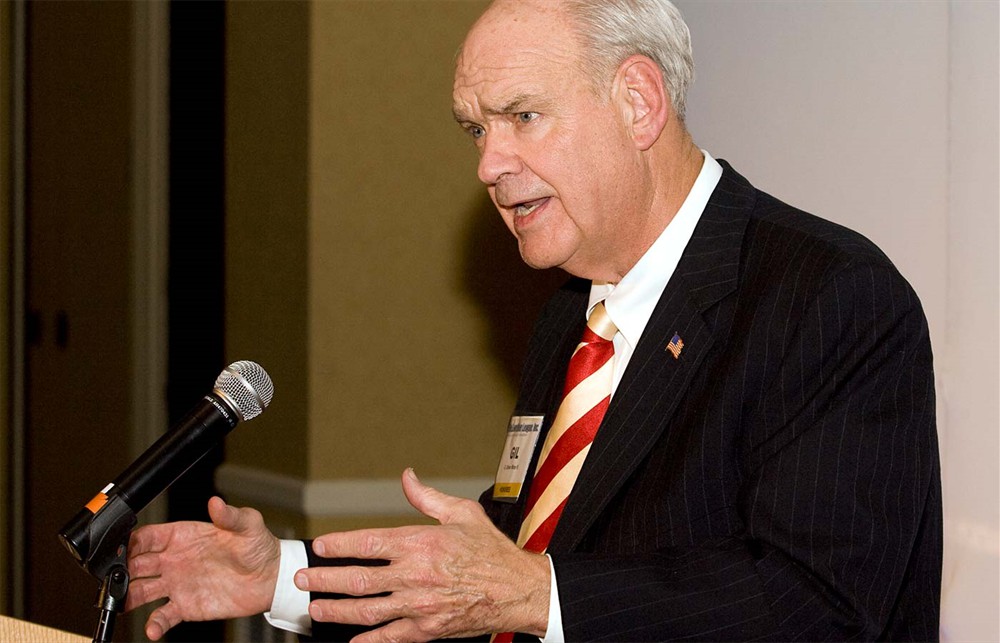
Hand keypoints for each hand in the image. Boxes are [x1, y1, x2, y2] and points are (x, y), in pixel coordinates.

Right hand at [125, 496, 281, 639]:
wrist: (270, 578)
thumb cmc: (258, 546)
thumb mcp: (247, 525)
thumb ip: (230, 516)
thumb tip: (216, 502)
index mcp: (182, 536)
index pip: (147, 537)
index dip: (131, 542)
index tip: (120, 548)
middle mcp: (174, 560)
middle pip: (136, 564)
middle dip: (121, 569)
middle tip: (112, 577)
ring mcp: (177, 584)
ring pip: (141, 590)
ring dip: (128, 597)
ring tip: (121, 604)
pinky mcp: (185, 606)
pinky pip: (163, 616)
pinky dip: (154, 623)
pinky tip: (152, 628)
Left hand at [296, 469, 549, 641]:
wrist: (518, 589)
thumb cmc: (491, 550)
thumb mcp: (461, 512)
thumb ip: (427, 497)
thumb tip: (407, 477)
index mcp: (420, 543)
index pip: (368, 543)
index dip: (339, 545)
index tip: (320, 546)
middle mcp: (415, 575)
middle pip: (358, 579)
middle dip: (324, 580)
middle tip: (302, 580)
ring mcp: (419, 606)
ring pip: (367, 610)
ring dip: (336, 610)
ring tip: (315, 609)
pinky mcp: (427, 630)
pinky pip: (390, 636)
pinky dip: (367, 640)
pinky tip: (350, 640)